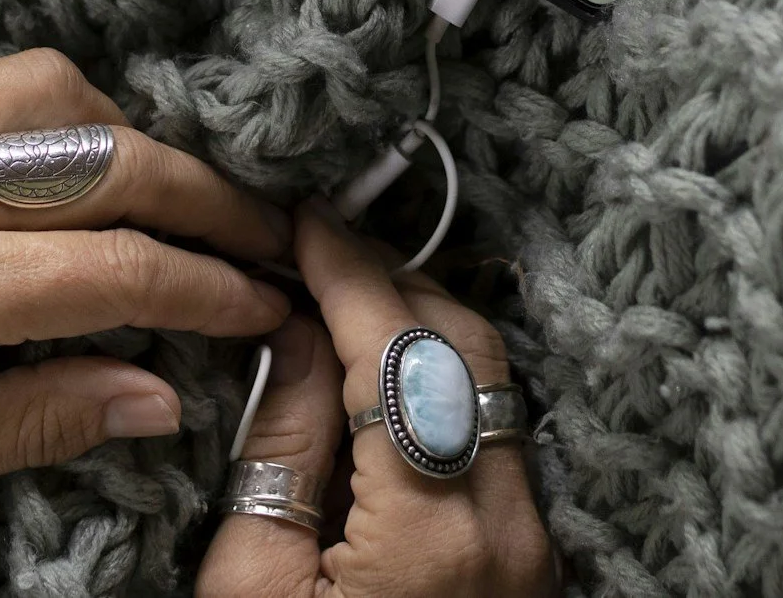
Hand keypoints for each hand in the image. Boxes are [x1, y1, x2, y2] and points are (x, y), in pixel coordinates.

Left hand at [0, 50, 291, 518]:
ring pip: (56, 91)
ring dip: (130, 136)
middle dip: (208, 202)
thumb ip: (30, 421)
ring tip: (158, 191)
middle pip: (115, 164)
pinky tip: (53, 154)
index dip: (211, 290)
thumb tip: (155, 398)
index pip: (122, 271)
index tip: (262, 306)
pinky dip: (44, 107)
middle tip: (259, 237)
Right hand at [197, 204, 556, 597]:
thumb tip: (295, 332)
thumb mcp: (251, 588)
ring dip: (422, 327)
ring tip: (342, 304)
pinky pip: (493, 431)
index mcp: (432, 536)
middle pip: (465, 349)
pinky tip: (379, 378)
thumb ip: (279, 452)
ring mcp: (531, 541)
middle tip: (318, 255)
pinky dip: (441, 383)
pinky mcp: (528, 553)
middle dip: (391, 284)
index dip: (349, 274)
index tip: (307, 221)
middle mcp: (507, 527)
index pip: (397, 357)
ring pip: (492, 381)